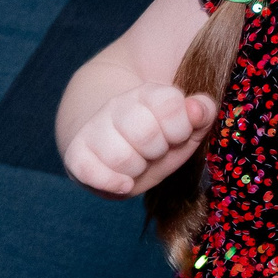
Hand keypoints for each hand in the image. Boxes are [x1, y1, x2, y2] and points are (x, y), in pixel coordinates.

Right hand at [60, 83, 217, 197]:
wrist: (112, 146)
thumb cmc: (156, 139)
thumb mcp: (184, 126)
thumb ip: (201, 115)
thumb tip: (198, 108)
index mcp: (147, 94)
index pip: (169, 104)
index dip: (180, 127)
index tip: (176, 136)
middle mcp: (117, 106)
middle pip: (145, 133)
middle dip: (157, 151)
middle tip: (154, 152)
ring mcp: (93, 129)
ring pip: (121, 157)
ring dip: (137, 169)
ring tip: (137, 165)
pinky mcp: (76, 154)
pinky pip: (89, 171)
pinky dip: (111, 182)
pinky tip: (123, 182)